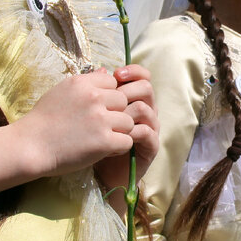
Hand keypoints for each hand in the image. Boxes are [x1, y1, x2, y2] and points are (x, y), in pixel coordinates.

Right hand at [24, 69, 134, 176]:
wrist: (30, 146)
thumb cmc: (42, 121)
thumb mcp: (60, 92)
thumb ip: (85, 83)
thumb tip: (105, 71)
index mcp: (82, 83)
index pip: (112, 82)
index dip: (107, 96)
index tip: (97, 108)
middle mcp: (93, 97)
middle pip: (123, 100)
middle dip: (116, 113)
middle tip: (101, 126)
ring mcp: (100, 119)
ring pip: (129, 121)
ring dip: (119, 131)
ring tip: (103, 138)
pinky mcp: (104, 141)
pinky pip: (127, 141)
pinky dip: (118, 148)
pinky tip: (104, 150)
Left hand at [93, 66, 158, 189]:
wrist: (95, 170)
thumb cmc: (90, 139)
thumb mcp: (91, 111)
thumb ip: (98, 92)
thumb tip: (101, 70)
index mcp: (133, 99)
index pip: (142, 77)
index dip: (133, 72)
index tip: (116, 74)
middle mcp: (145, 111)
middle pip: (147, 89)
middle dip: (129, 89)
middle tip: (112, 98)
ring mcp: (150, 129)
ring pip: (146, 109)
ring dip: (127, 111)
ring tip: (111, 120)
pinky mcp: (150, 147)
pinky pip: (147, 132)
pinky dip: (132, 131)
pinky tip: (117, 135)